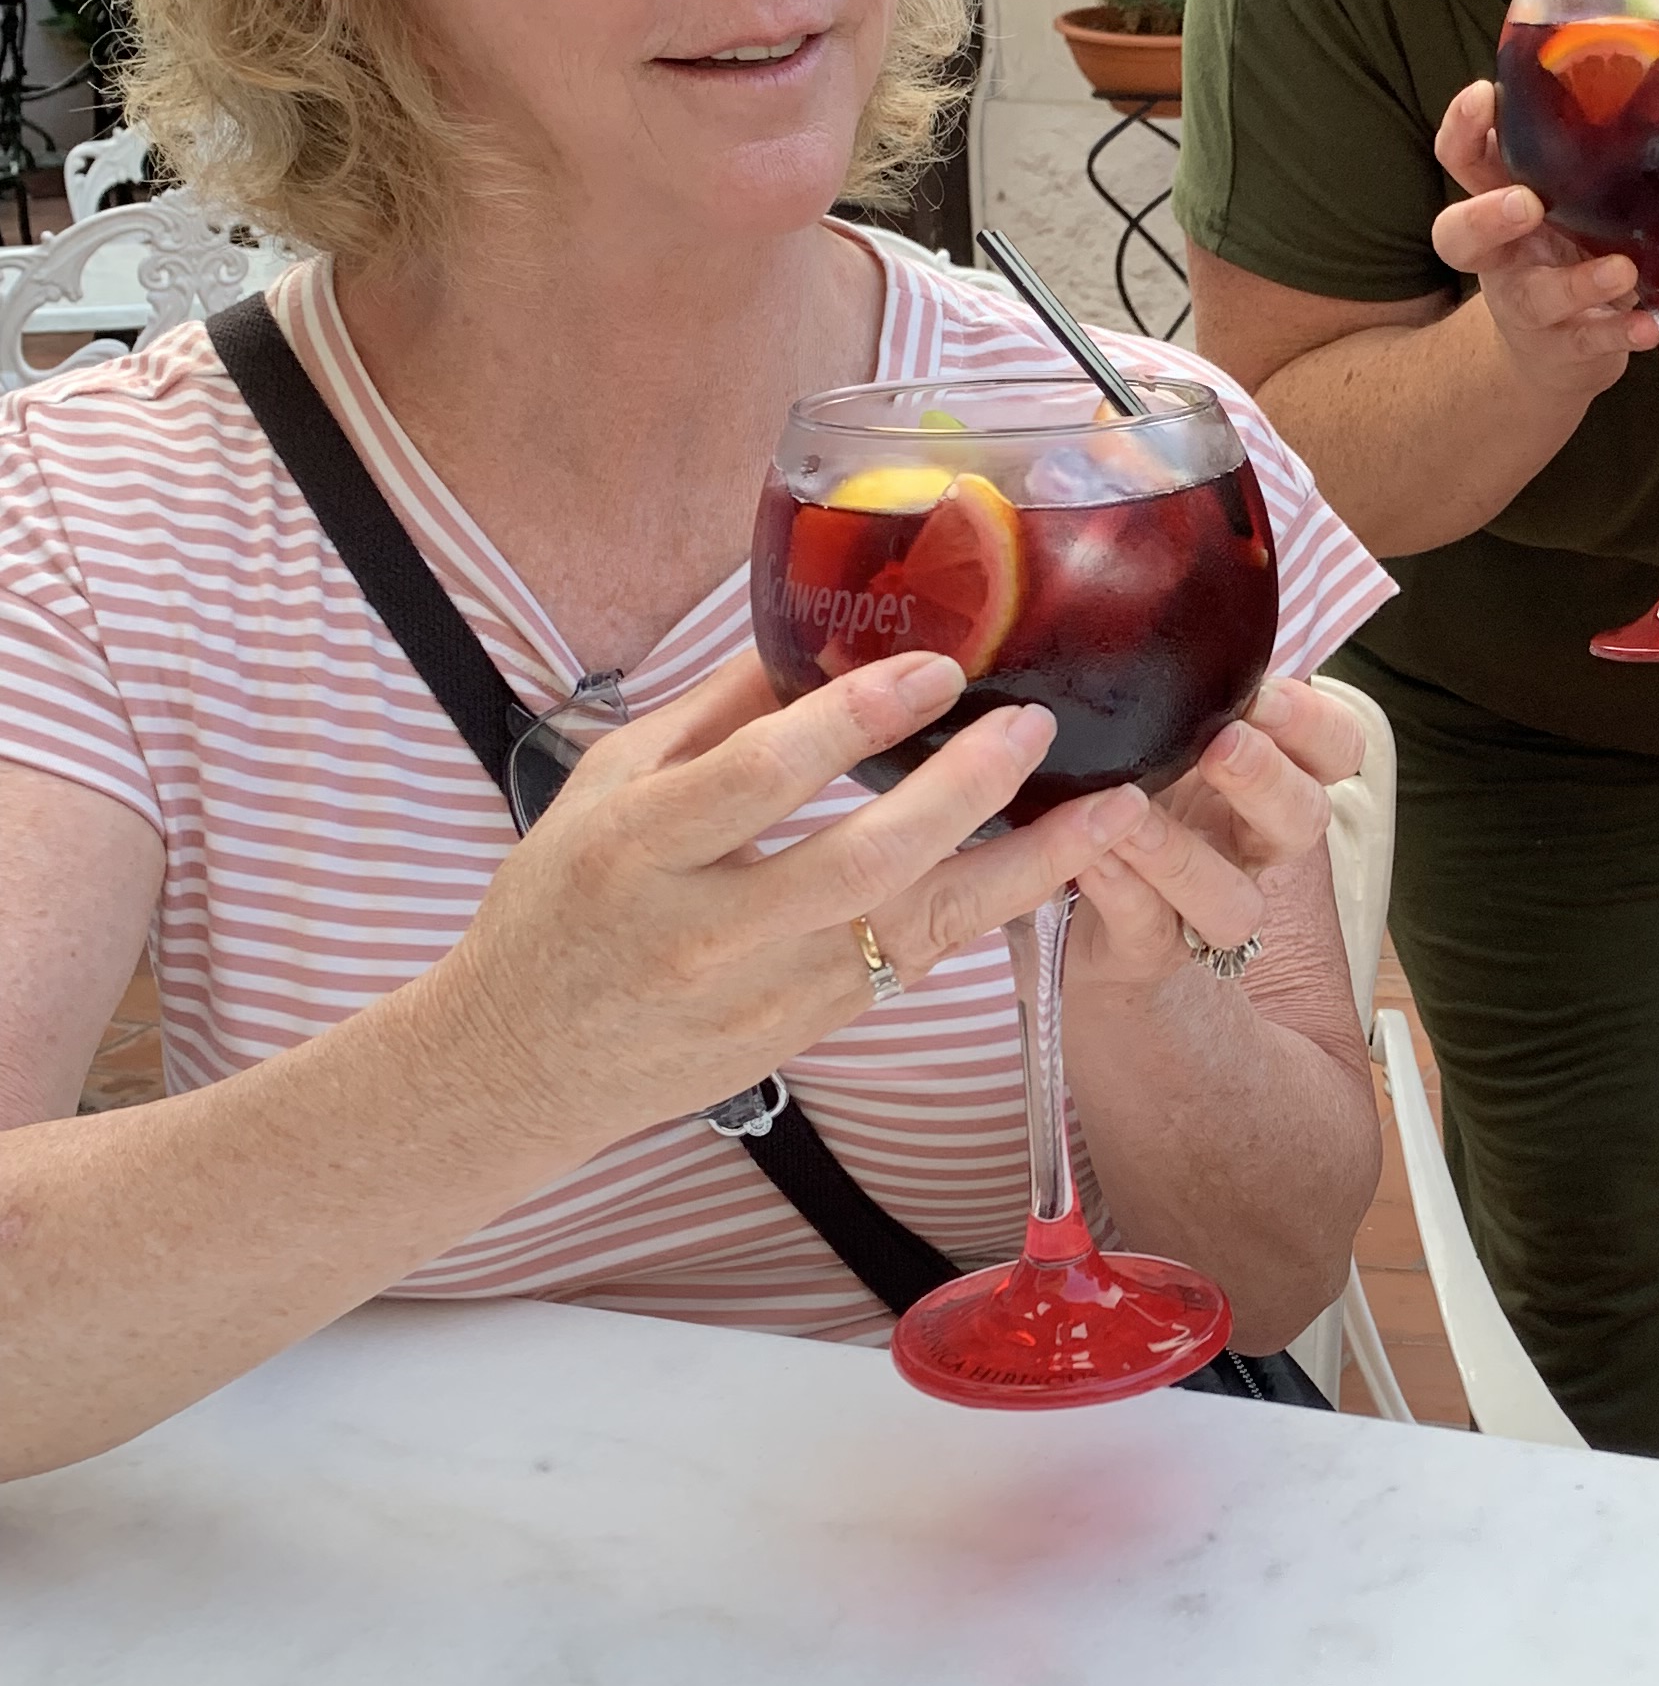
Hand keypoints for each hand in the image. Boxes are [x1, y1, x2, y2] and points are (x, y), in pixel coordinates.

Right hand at [434, 649, 1142, 1142]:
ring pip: (914, 930)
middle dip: (963, 791)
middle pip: (860, 862)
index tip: (934, 668)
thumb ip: (713, 711)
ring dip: (1022, 869)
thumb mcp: (606, 785)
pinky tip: (1057, 863)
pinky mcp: (808, 1032)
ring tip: (1109, 811)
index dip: (854, 718)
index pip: (760, 776)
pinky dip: (992, 910)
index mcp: (639, 848)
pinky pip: (917, 962)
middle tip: (1035, 728)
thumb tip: (810, 623)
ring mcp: (765, 994)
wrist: (523, 1062)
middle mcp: (705, 931)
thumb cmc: (560, 905)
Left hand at [1066, 678, 1365, 994]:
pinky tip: (1086, 857)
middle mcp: (1250, 842)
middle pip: (1305, 824)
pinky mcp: (1146, 947)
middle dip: (1267, 782)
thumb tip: (1153, 555)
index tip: (1262, 692)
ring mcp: (1202, 902)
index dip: (1313, 726)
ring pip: (1236, 905)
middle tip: (1220, 744)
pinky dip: (1121, 892)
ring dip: (1186, 858)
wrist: (1054, 873)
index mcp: (1269, 773)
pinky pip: (1150, 931)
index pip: (1338, 751)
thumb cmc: (1115, 764)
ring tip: (1128, 814)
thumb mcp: (1150, 706)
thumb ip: (1172, 659)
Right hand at [1427, 77, 1658, 415]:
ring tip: (1620, 270)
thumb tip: (1628, 68)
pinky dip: (1620, 334)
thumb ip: (1573, 156)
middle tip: (1525, 202)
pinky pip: (1589, 344)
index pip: (1460, 161)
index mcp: (1496, 205)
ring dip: (1577, 282)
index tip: (1482, 95)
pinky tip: (1650, 325)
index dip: (1460, 131)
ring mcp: (1527, 307)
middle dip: (1487, 217)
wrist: (1555, 356)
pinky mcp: (1564, 349)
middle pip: (1460, 236)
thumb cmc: (1563, 254)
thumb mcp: (1559, 202)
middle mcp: (1500, 257)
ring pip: (1536, 296)